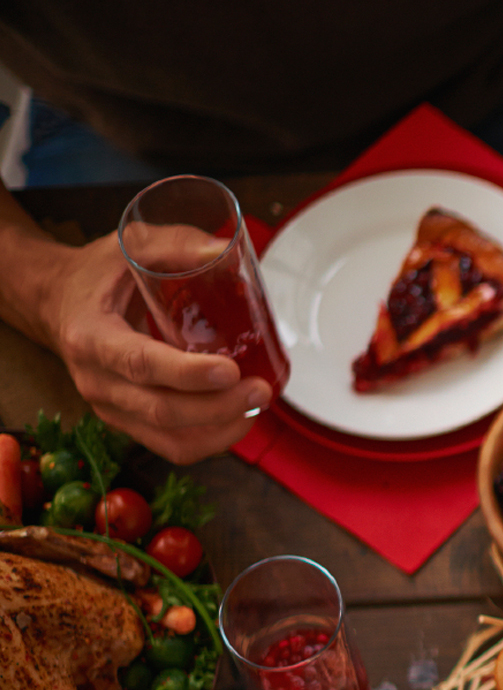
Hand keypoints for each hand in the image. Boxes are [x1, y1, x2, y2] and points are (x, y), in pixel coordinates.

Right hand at [41, 235, 264, 463]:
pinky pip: (171, 445)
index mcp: (91, 337)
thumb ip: (174, 244)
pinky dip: (210, 439)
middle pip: (161, 410)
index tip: (231, 371)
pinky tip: (239, 418)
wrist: (55, 304)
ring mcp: (110, 407)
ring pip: (169, 439)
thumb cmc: (96, 275)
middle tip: (261, 390)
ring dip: (221, 431)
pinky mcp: (126, 421)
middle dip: (218, 407)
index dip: (187, 374)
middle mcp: (96, 381)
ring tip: (257, 406)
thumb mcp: (127, 247)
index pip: (140, 364)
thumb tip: (226, 250)